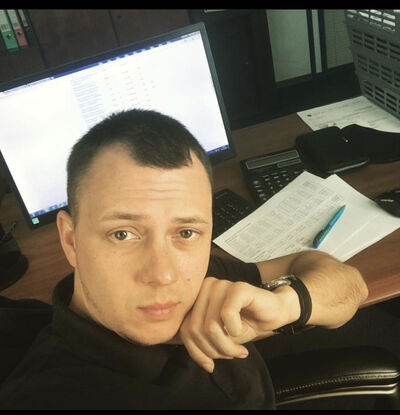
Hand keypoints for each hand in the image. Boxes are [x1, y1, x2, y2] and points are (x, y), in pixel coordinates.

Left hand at [177, 277, 298, 372]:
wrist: (274, 314)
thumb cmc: (244, 324)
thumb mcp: (218, 337)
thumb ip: (199, 340)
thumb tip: (193, 355)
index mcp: (197, 297)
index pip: (185, 329)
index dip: (197, 352)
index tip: (211, 364)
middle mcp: (206, 287)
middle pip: (196, 329)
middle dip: (213, 351)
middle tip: (231, 355)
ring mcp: (221, 285)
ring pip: (211, 326)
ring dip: (226, 347)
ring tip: (239, 351)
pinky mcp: (238, 287)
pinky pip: (227, 315)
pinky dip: (235, 331)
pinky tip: (243, 331)